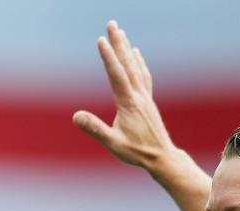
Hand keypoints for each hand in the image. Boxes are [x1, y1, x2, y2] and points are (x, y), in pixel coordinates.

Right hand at [73, 21, 176, 171]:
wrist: (162, 158)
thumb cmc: (137, 153)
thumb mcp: (113, 144)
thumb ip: (95, 129)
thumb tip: (76, 116)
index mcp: (128, 104)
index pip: (116, 75)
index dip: (108, 57)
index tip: (100, 39)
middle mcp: (139, 96)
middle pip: (127, 65)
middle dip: (118, 44)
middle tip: (112, 24)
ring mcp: (145, 98)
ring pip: (136, 68)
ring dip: (127, 50)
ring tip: (121, 34)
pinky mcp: (148, 102)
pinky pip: (144, 76)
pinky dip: (139, 63)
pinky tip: (136, 55)